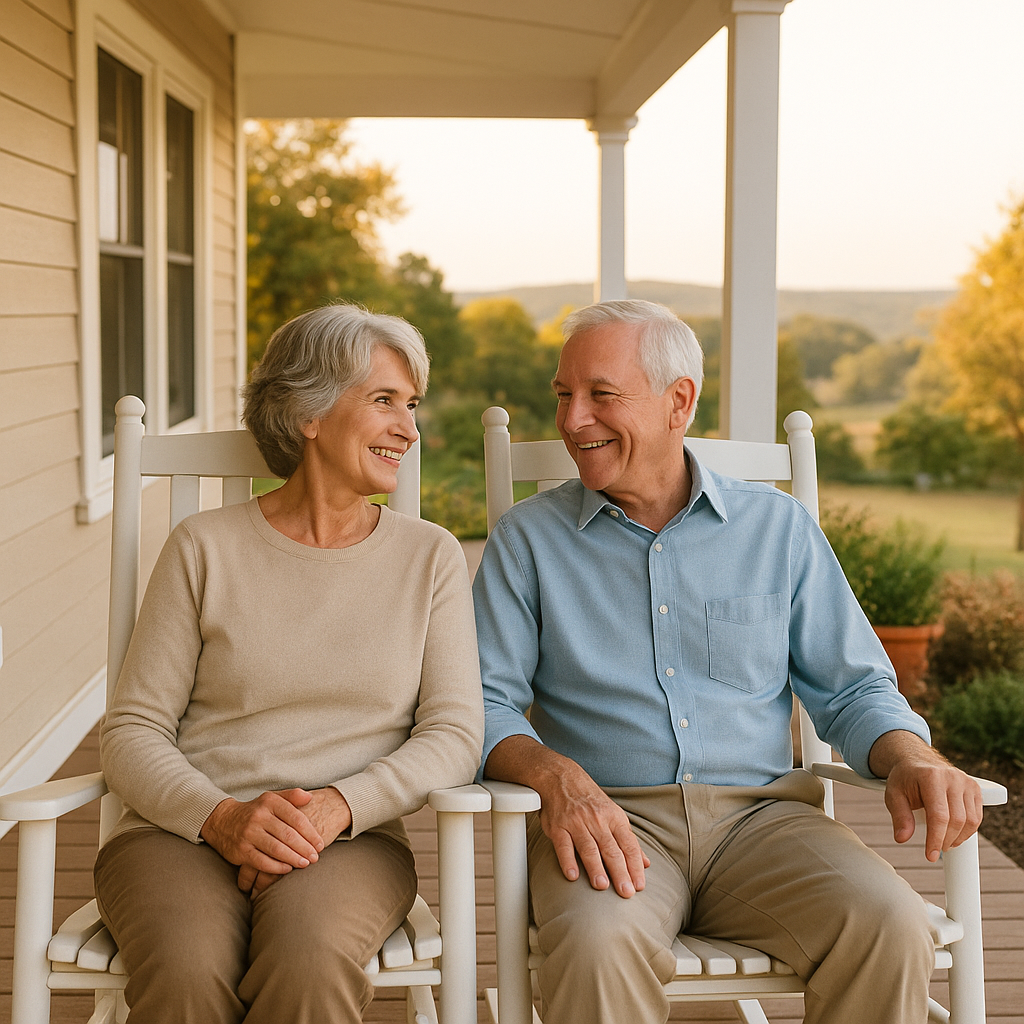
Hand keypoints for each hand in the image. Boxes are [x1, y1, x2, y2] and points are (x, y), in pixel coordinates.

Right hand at [231, 789, 352, 898]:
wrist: (222, 821)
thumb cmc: (255, 811)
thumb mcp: (272, 798)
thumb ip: (291, 796)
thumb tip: (310, 797)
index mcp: (270, 802)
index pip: (296, 818)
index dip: (311, 832)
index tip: (320, 843)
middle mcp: (259, 816)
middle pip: (288, 835)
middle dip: (304, 848)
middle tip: (316, 857)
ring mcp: (249, 834)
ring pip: (276, 849)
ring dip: (293, 858)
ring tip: (305, 864)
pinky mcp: (241, 850)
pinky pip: (262, 862)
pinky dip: (276, 867)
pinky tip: (287, 869)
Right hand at [487, 736, 648, 897]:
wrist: (561, 777)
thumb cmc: (590, 799)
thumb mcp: (613, 814)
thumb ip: (628, 839)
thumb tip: (646, 863)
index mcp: (614, 818)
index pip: (628, 845)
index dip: (635, 866)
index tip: (640, 885)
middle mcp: (597, 820)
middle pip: (611, 849)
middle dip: (620, 871)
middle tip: (626, 892)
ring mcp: (576, 823)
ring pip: (589, 847)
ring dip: (596, 867)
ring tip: (602, 886)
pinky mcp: (558, 827)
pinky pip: (563, 845)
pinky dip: (568, 860)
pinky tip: (573, 875)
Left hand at [870, 731, 983, 862]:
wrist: (917, 760)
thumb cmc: (905, 778)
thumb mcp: (894, 794)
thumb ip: (899, 816)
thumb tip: (902, 838)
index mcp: (930, 777)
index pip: (938, 816)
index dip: (935, 839)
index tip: (930, 856)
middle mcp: (952, 777)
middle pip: (957, 820)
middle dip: (946, 840)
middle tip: (935, 849)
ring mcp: (966, 782)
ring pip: (970, 821)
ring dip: (958, 838)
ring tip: (943, 842)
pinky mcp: (975, 788)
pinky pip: (976, 817)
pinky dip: (967, 831)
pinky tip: (954, 834)